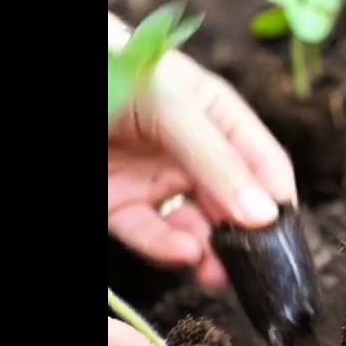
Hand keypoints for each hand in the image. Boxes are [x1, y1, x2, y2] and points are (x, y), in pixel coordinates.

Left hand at [108, 13, 296, 287]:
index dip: (278, 201)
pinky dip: (167, 248)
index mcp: (218, 117)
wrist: (58, 81)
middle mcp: (194, 152)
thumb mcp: (172, 107)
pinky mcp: (122, 204)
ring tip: (218, 274)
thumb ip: (217, 162)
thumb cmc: (117, 71)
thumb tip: (265, 215)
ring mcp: (158, 180)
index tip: (287, 239)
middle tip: (257, 271)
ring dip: (211, 253)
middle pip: (234, 204)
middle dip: (247, 239)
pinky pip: (150, 233)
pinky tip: (183, 253)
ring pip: (196, 227)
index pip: (264, 165)